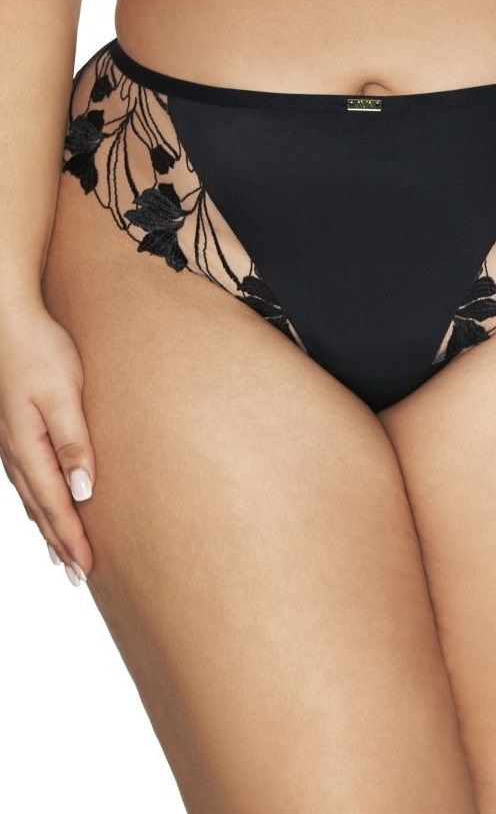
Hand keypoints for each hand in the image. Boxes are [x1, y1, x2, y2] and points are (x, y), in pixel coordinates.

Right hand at [0, 303, 94, 583]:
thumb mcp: (64, 395)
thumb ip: (74, 443)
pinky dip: (39, 501)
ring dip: (48, 526)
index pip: (56, 505)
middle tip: (78, 575)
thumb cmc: (40, 352)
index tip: (88, 568)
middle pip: (41, 508)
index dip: (72, 538)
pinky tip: (44, 504)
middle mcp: (15, 451)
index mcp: (29, 447)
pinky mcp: (13, 430)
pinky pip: (26, 479)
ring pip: (31, 497)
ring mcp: (10, 442)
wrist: (7, 320)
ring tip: (63, 553)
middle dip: (61, 543)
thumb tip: (83, 491)